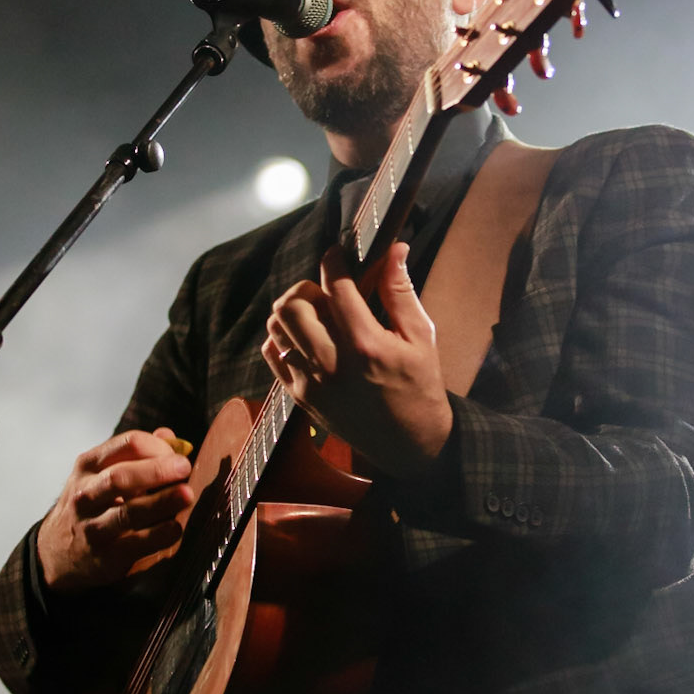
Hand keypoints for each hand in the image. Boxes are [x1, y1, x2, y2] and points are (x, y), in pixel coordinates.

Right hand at [36, 428, 192, 591]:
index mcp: (88, 466)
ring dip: (161, 502)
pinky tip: (175, 527)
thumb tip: (170, 437)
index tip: (179, 456)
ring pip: (128, 513)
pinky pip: (137, 544)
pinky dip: (160, 534)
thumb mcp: (100, 473)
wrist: (57, 552)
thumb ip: (135, 454)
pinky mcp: (106, 557)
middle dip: (157, 470)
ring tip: (186, 495)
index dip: (158, 448)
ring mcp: (93, 527)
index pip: (128, 445)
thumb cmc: (89, 505)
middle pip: (121, 477)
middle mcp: (86, 495)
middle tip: (184, 468)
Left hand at [262, 242, 452, 478]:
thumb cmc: (420, 386)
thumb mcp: (421, 337)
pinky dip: (283, 338)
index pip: (335, 288)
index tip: (338, 254)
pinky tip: (308, 339)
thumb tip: (395, 249)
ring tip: (318, 317)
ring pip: (276, 327)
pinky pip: (272, 354)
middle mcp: (332, 364)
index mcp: (366, 346)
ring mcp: (311, 383)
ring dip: (293, 312)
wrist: (409, 444)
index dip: (333, 261)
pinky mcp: (299, 396)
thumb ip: (400, 291)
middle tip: (326, 294)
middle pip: (292, 306)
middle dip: (307, 288)